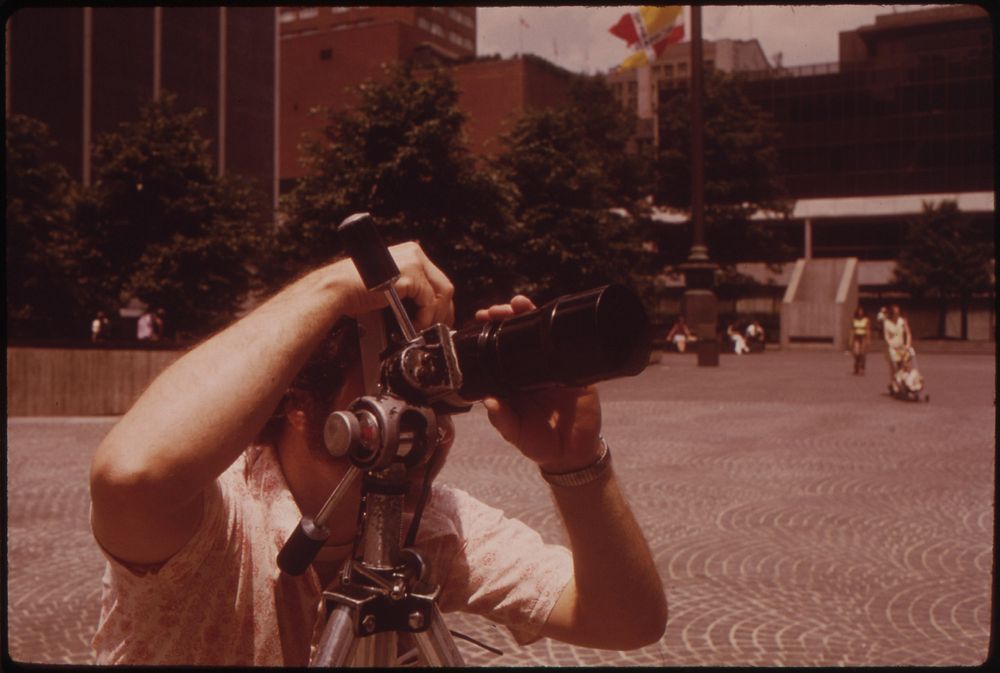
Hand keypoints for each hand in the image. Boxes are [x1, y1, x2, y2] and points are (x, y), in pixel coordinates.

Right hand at [335, 241, 454, 328]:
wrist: (339, 289)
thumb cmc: (355, 289)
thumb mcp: (388, 283)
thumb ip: (407, 289)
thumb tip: (422, 307)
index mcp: (410, 254)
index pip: (437, 279)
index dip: (440, 303)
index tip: (438, 319)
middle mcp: (415, 254)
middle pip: (444, 286)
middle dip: (444, 311)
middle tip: (437, 328)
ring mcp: (414, 263)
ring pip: (442, 294)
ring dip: (435, 316)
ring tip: (423, 328)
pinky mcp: (411, 276)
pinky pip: (429, 302)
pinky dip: (425, 317)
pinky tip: (414, 325)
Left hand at [476, 296, 602, 472]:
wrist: (571, 453)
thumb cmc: (538, 442)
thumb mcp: (515, 433)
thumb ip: (502, 419)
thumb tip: (489, 401)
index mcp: (513, 379)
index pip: (500, 348)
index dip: (491, 332)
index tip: (481, 318)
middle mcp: (532, 369)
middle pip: (519, 334)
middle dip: (508, 317)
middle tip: (496, 311)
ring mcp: (554, 368)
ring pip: (542, 335)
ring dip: (531, 316)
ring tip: (519, 304)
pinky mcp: (576, 373)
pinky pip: (570, 349)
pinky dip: (563, 334)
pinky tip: (555, 322)